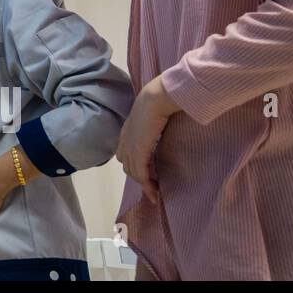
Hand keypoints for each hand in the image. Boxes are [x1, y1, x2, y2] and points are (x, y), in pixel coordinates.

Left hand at [116, 75, 181, 203]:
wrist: (156, 98)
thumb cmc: (160, 101)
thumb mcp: (154, 113)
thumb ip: (155, 122)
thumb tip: (167, 122)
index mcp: (127, 130)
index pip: (125, 154)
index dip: (135, 165)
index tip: (148, 175)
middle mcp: (125, 140)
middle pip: (128, 166)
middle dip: (140, 178)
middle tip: (154, 187)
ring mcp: (130, 148)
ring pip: (134, 173)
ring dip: (145, 185)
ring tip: (156, 192)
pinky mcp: (138, 154)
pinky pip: (141, 175)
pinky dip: (147, 187)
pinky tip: (155, 194)